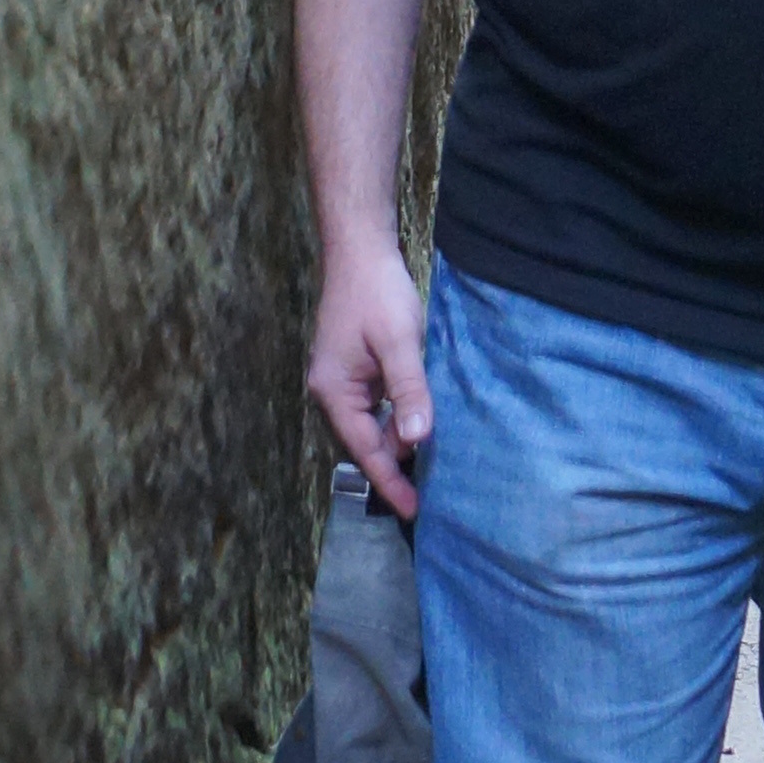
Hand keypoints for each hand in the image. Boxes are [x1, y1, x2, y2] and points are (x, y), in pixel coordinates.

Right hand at [308, 227, 432, 519]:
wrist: (359, 251)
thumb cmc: (377, 293)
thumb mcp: (399, 342)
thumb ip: (409, 390)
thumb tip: (417, 439)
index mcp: (335, 392)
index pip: (365, 450)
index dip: (390, 482)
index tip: (413, 511)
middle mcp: (332, 393)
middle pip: (366, 443)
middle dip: (394, 467)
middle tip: (431, 493)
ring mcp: (342, 382)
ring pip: (372, 426)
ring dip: (398, 442)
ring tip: (431, 466)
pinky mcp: (354, 370)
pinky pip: (376, 408)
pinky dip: (397, 419)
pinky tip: (420, 422)